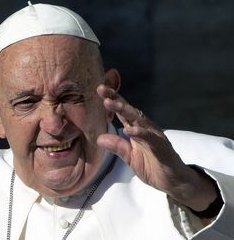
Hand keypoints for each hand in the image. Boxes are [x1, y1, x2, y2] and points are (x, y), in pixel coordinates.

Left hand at [96, 84, 217, 211]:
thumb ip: (117, 147)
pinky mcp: (162, 147)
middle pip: (130, 111)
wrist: (173, 181)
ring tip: (111, 103)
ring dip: (125, 110)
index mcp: (137, 130)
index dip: (112, 100)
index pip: (123, 112)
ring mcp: (155, 136)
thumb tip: (99, 138)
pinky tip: (130, 130)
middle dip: (116, 99)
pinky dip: (140, 133)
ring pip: (139, 120)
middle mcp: (146, 129)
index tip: (100, 89)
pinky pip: (150, 138)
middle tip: (102, 90)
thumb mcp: (129, 157)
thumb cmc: (152, 166)